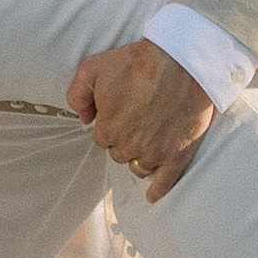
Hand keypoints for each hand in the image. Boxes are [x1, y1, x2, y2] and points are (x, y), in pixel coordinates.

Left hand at [65, 38, 214, 202]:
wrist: (181, 61)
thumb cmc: (136, 62)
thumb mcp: (92, 68)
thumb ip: (77, 95)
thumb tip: (82, 118)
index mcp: (107, 129)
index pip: (102, 138)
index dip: (111, 124)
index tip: (123, 111)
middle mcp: (129, 146)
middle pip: (120, 154)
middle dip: (126, 140)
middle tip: (139, 119)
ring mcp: (155, 153)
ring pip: (139, 167)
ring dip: (141, 157)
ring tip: (149, 140)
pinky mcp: (178, 155)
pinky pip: (165, 181)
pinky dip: (158, 190)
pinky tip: (152, 196)